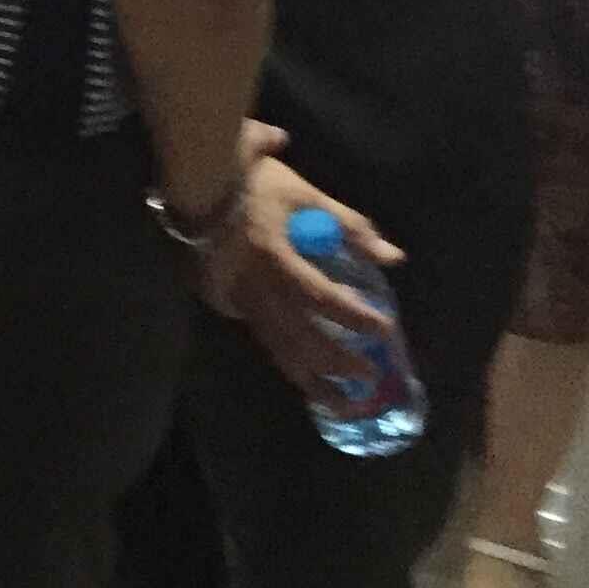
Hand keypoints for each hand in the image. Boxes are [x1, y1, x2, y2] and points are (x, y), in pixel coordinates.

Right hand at [204, 144, 404, 416]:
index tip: (383, 329)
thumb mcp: (304, 195)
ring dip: (311, 379)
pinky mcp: (230, 304)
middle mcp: (256, 287)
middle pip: (298, 336)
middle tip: (369, 376)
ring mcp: (240, 299)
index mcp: (275, 257)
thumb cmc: (255, 186)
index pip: (320, 297)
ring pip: (277, 349)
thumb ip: (348, 226)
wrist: (196, 185)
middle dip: (336, 361)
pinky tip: (306, 381)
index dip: (352, 316)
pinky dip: (287, 363)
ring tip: (342, 402)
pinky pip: (263, 341)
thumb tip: (392, 256)